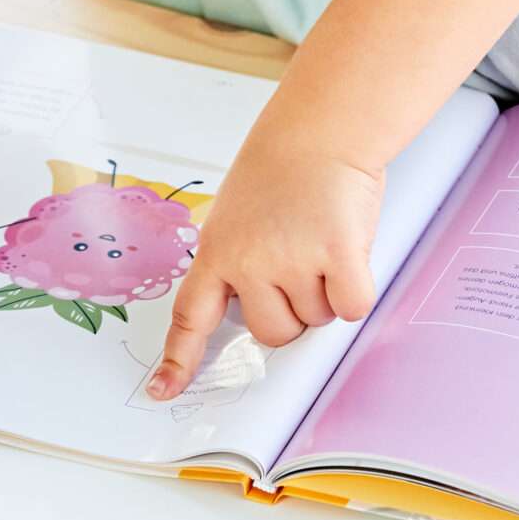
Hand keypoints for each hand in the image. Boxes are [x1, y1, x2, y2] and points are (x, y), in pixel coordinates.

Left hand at [147, 132, 384, 400]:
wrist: (321, 128)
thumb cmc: (285, 170)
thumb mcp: (238, 216)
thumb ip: (241, 264)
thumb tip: (269, 317)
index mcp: (216, 252)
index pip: (190, 317)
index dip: (179, 359)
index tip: (162, 390)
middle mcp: (247, 261)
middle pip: (274, 333)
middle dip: (294, 309)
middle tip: (302, 258)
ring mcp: (291, 259)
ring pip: (316, 319)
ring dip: (328, 291)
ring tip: (322, 238)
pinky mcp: (336, 254)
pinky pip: (351, 306)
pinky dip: (356, 290)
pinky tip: (349, 249)